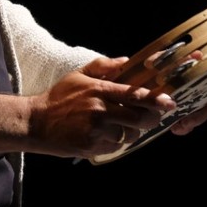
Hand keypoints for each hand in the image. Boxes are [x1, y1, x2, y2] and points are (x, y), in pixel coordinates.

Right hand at [23, 56, 175, 158]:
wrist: (36, 123)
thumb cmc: (58, 98)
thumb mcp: (78, 75)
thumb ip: (102, 66)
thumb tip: (125, 60)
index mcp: (99, 90)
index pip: (134, 94)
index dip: (155, 99)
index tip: (169, 102)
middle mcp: (100, 110)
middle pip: (138, 117)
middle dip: (151, 118)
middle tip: (154, 117)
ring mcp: (96, 130)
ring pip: (129, 134)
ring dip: (131, 132)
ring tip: (122, 127)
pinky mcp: (92, 146)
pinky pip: (115, 147)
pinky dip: (116, 143)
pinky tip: (106, 136)